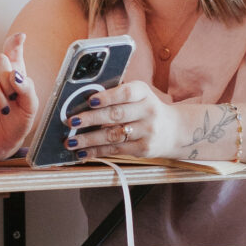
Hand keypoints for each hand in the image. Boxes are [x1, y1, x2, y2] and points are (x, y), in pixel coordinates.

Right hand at [0, 31, 36, 156]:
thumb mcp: (29, 110)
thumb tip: (17, 76)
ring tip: (3, 108)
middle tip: (12, 94)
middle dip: (6, 75)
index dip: (14, 43)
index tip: (20, 38)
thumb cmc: (13, 125)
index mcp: (15, 77)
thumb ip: (28, 90)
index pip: (13, 53)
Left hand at [65, 75, 179, 159]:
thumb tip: (82, 101)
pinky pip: (116, 150)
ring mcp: (147, 131)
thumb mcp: (138, 96)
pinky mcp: (144, 149)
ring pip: (113, 136)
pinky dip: (97, 152)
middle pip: (116, 115)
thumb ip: (116, 95)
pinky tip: (83, 153)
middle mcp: (148, 111)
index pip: (126, 92)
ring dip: (89, 139)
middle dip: (90, 119)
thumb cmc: (145, 109)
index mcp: (144, 93)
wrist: (174, 130)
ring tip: (71, 141)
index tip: (90, 101)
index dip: (108, 97)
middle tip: (72, 122)